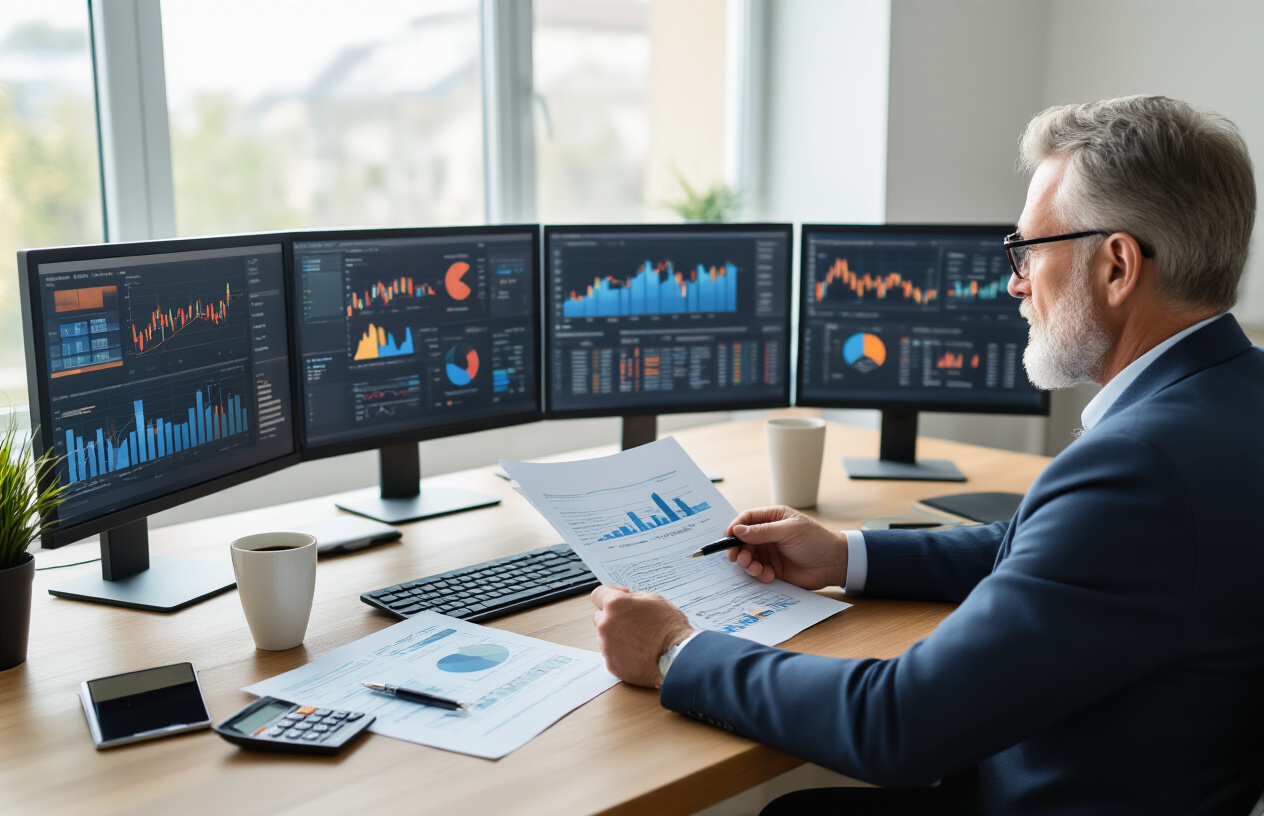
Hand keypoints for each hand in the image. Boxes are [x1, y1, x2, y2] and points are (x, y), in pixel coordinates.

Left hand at [591, 585, 695, 687]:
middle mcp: (606, 625)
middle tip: (634, 622)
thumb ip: (631, 595)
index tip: (619, 600)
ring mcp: (607, 646)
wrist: (678, 658)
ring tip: (639, 639)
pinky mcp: (611, 664)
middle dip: (613, 617)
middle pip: (600, 616)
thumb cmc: (669, 627)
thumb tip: (617, 593)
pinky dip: (621, 652)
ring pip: (605, 636)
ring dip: (616, 635)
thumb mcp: (654, 599)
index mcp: (615, 605)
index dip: (609, 596)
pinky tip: (638, 652)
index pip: (598, 594)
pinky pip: (611, 653)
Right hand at [725, 506, 847, 588]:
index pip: (746, 519)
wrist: (834, 564)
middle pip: (743, 540)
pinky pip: (757, 572)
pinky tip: (768, 575)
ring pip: (748, 557)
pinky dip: (759, 575)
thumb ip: (762, 531)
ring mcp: (770, 552)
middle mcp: (768, 535)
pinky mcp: (773, 569)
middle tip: (738, 558)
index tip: (728, 537)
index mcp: (773, 518)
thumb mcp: (789, 531)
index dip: (735, 527)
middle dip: (738, 550)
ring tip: (756, 569)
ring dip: (748, 564)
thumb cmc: (815, 541)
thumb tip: (737, 530)